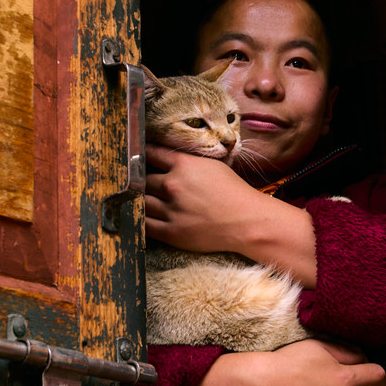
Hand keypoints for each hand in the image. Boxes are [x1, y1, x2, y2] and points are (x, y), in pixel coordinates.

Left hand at [145, 144, 318, 286]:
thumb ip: (187, 159)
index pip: (149, 153)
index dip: (142, 155)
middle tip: (141, 182)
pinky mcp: (172, 232)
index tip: (137, 158)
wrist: (247, 221)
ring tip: (144, 200)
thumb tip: (166, 156)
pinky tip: (144, 217)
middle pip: (142, 179)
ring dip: (142, 200)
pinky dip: (141, 220)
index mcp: (183, 164)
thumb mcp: (211, 165)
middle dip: (142, 181)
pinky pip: (145, 224)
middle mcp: (174, 185)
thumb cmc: (233, 191)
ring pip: (142, 201)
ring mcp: (171, 209)